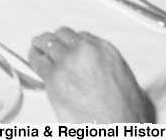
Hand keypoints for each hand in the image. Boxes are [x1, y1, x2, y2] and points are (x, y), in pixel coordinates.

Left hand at [29, 27, 152, 122]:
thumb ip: (115, 71)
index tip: (70, 50)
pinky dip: (34, 59)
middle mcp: (85, 50)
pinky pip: (37, 60)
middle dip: (57, 41)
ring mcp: (67, 61)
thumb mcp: (131, 86)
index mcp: (106, 51)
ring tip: (38, 49)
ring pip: (47, 42)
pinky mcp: (53, 76)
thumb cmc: (128, 116)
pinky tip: (34, 60)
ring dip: (42, 46)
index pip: (83, 37)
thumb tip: (118, 74)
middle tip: (51, 48)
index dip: (74, 44)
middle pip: (63, 35)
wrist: (115, 131)